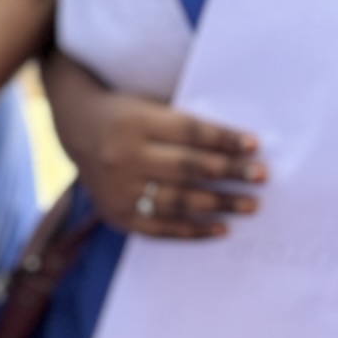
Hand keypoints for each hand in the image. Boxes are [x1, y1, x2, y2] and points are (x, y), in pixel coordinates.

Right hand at [54, 73, 261, 240]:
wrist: (77, 128)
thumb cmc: (127, 114)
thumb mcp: (150, 106)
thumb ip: (184, 127)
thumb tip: (238, 148)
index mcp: (135, 122)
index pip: (189, 133)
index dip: (223, 140)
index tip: (253, 147)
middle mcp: (125, 157)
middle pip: (187, 168)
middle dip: (229, 174)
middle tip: (260, 178)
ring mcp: (119, 190)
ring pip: (178, 201)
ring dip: (219, 204)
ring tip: (249, 205)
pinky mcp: (117, 215)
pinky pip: (161, 228)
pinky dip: (193, 230)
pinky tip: (220, 228)